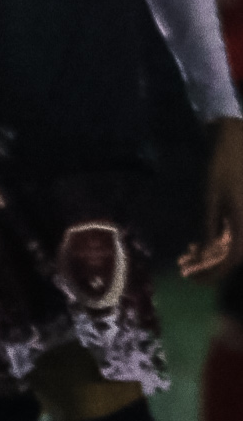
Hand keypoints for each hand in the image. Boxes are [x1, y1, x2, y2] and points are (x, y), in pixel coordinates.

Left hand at [182, 116, 242, 278]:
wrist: (238, 141)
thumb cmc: (224, 166)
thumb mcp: (212, 196)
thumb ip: (210, 225)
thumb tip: (206, 252)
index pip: (233, 259)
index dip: (214, 273)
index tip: (193, 279)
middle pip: (232, 257)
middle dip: (207, 267)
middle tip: (183, 271)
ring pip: (231, 248)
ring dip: (209, 256)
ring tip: (184, 260)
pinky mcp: (241, 216)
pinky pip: (231, 236)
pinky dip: (214, 243)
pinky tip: (195, 247)